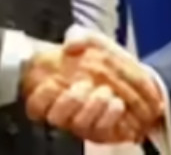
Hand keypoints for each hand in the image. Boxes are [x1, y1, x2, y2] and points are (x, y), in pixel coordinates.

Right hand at [21, 29, 163, 142]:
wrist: (135, 77)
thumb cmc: (106, 59)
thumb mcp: (93, 41)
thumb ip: (80, 38)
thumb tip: (69, 46)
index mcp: (55, 90)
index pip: (35, 103)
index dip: (43, 95)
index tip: (54, 81)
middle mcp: (66, 111)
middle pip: (56, 116)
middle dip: (71, 100)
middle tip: (85, 84)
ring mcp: (83, 123)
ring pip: (79, 124)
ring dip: (92, 106)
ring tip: (105, 92)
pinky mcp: (102, 132)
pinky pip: (101, 131)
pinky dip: (109, 116)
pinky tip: (117, 103)